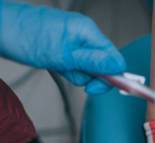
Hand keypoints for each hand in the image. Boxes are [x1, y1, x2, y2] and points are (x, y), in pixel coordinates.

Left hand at [0, 2, 124, 93]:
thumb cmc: (23, 36)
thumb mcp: (63, 55)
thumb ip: (93, 63)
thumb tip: (118, 68)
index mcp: (88, 31)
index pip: (115, 59)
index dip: (110, 77)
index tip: (95, 87)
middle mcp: (84, 34)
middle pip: (103, 64)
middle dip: (89, 75)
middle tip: (71, 73)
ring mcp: (75, 40)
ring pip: (88, 67)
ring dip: (76, 73)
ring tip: (58, 65)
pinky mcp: (65, 46)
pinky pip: (76, 64)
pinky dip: (68, 69)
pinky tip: (56, 65)